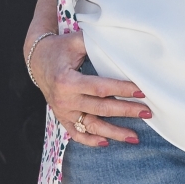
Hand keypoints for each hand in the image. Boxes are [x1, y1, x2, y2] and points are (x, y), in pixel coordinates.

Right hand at [34, 31, 146, 147]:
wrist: (37, 59)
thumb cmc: (60, 48)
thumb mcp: (75, 41)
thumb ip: (96, 42)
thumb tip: (121, 41)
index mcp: (68, 80)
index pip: (100, 88)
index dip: (121, 90)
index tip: (141, 91)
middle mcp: (65, 99)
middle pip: (100, 109)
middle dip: (126, 111)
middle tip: (147, 112)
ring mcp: (63, 111)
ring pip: (91, 126)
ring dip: (114, 133)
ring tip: (135, 137)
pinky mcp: (62, 118)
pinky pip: (76, 134)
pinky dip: (91, 141)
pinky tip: (107, 142)